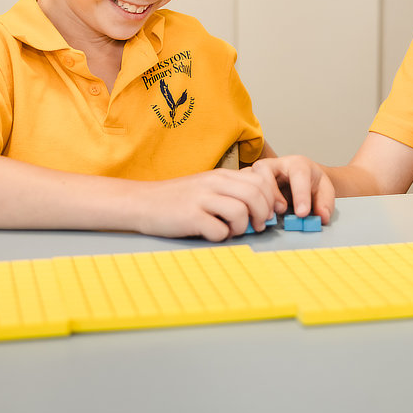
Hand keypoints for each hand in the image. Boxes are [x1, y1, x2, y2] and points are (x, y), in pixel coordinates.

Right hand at [134, 167, 285, 240]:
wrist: (142, 202)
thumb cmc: (178, 198)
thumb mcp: (207, 186)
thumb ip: (232, 189)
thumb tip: (263, 202)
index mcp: (221, 175)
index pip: (260, 180)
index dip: (271, 198)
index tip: (271, 212)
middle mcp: (213, 183)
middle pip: (255, 195)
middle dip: (263, 214)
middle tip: (257, 226)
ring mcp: (201, 199)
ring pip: (240, 212)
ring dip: (242, 227)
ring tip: (232, 231)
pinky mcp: (190, 217)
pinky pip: (219, 230)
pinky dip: (221, 237)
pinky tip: (213, 235)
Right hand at [252, 155, 335, 222]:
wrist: (301, 178)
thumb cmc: (311, 183)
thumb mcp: (324, 191)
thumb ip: (325, 204)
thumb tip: (321, 217)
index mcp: (297, 164)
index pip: (298, 173)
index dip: (300, 194)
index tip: (302, 213)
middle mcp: (275, 164)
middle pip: (264, 169)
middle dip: (271, 192)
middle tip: (281, 210)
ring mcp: (258, 172)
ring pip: (248, 177)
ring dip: (256, 197)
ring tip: (268, 214)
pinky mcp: (248, 181)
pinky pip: (239, 187)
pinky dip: (245, 201)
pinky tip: (255, 214)